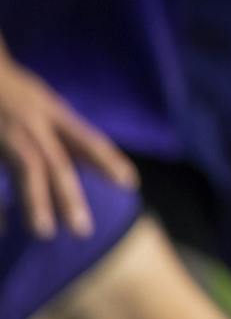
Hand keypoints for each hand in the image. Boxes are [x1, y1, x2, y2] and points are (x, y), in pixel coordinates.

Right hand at [0, 50, 135, 238]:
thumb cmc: (9, 86)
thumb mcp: (40, 98)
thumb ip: (58, 125)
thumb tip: (85, 155)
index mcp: (49, 110)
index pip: (86, 138)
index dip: (107, 161)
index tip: (130, 184)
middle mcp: (32, 121)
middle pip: (56, 162)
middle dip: (70, 196)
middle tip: (84, 231)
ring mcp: (7, 132)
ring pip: (28, 167)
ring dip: (37, 200)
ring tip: (46, 231)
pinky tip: (4, 227)